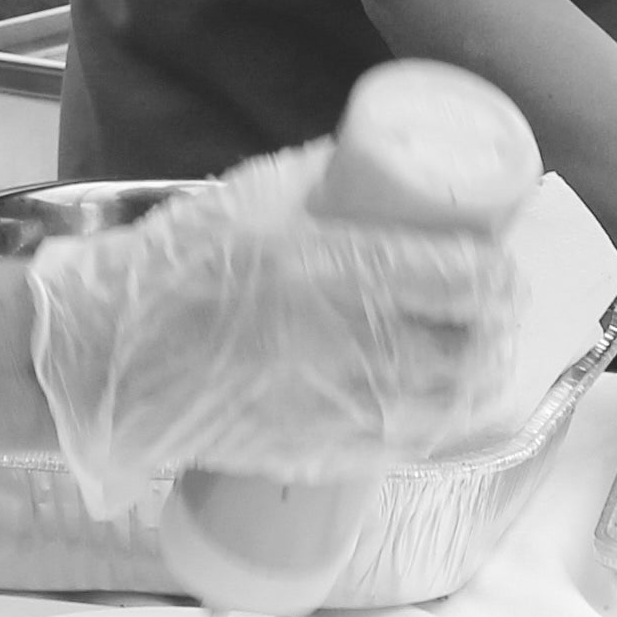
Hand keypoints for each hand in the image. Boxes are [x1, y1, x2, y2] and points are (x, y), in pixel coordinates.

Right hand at [23, 144, 523, 520]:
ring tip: (480, 355)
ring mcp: (341, 407)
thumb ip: (325, 178)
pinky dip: (435, 424)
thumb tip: (379, 163)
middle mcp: (356, 344)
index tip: (504, 261)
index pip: (467, 279)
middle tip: (498, 307)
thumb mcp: (256, 195)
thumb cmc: (177, 266)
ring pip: (450, 404)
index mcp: (346, 271)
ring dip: (479, 378)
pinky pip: (405, 445)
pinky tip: (438, 406)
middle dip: (499, 326)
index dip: (502, 274)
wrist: (112, 356)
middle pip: (472, 346)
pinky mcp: (321, 452)